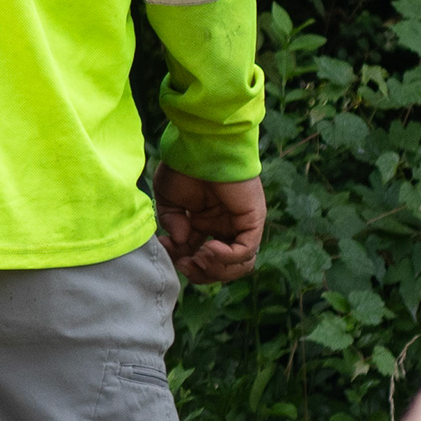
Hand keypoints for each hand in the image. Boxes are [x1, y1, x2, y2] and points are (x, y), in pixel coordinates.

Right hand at [155, 168, 264, 282]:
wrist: (200, 148)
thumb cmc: (183, 168)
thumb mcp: (168, 200)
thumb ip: (172, 222)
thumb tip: (181, 242)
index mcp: (205, 224)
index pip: (201, 257)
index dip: (186, 262)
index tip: (169, 253)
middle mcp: (225, 228)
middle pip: (223, 268)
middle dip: (202, 272)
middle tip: (185, 264)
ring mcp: (240, 226)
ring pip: (239, 266)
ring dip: (217, 269)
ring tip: (199, 257)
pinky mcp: (252, 222)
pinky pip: (246, 250)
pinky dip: (227, 256)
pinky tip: (208, 248)